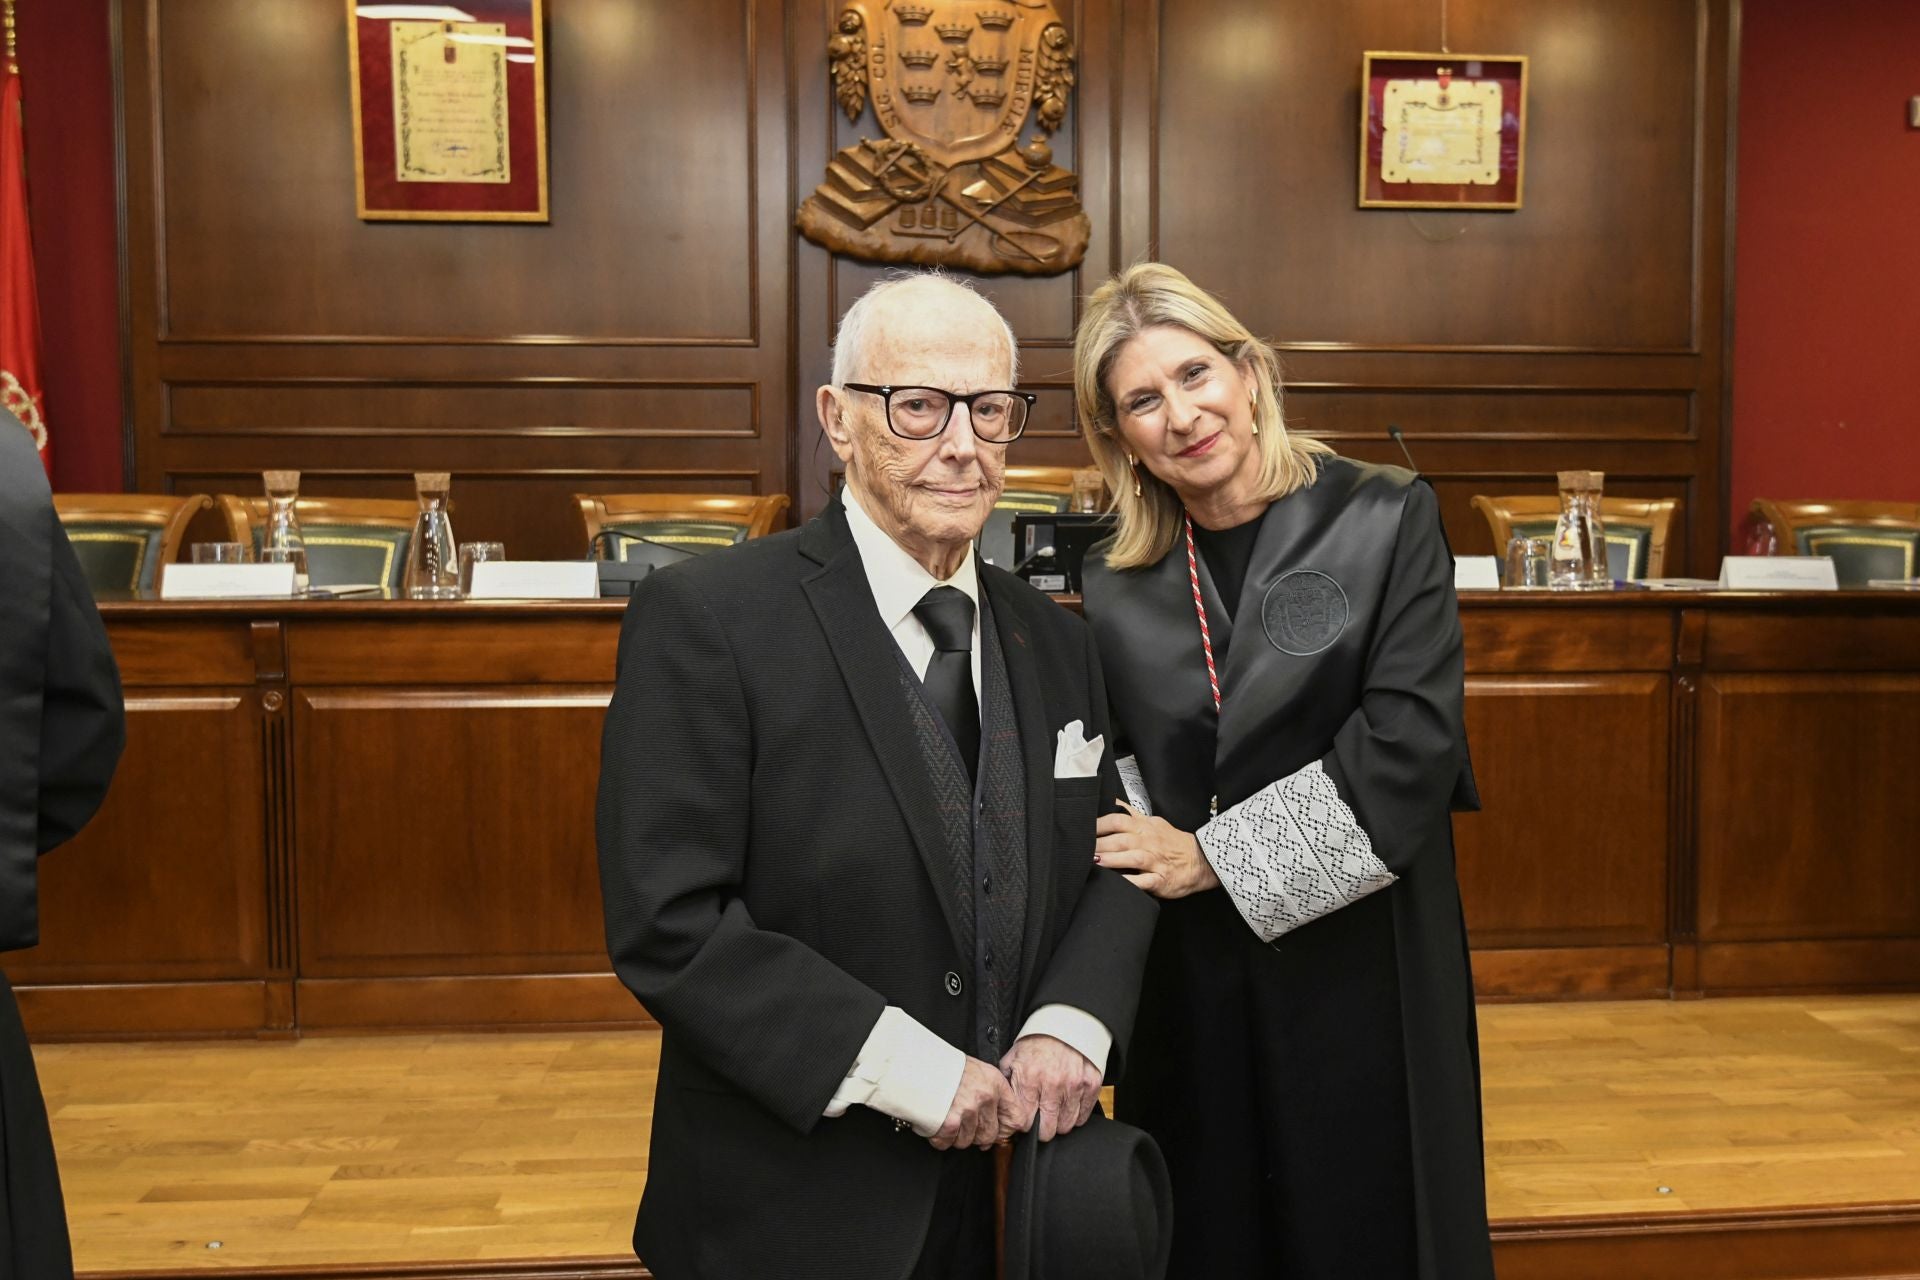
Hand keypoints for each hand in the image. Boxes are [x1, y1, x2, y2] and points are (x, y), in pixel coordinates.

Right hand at [931, 1055, 1026, 1151]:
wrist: (917, 1062)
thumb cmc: (946, 1067)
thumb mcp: (979, 1071)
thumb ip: (994, 1094)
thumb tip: (1002, 1125)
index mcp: (995, 1084)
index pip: (1016, 1118)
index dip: (1006, 1129)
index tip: (999, 1131)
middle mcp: (984, 1098)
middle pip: (990, 1135)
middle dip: (976, 1135)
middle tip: (963, 1123)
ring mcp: (967, 1111)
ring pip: (967, 1141)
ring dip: (956, 1135)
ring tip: (946, 1117)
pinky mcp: (948, 1123)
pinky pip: (947, 1143)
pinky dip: (939, 1138)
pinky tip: (936, 1122)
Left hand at [1000, 1034, 1100, 1142]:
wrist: (1064, 1023)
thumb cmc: (1036, 1043)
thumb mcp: (1013, 1058)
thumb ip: (1006, 1083)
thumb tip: (1000, 1105)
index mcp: (1029, 1079)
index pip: (1025, 1122)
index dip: (1024, 1125)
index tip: (1026, 1120)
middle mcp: (1053, 1085)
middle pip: (1047, 1130)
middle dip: (1041, 1130)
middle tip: (1041, 1121)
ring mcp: (1074, 1085)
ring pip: (1066, 1126)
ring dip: (1059, 1123)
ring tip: (1055, 1113)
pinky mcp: (1091, 1084)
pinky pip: (1083, 1115)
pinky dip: (1076, 1115)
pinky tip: (1068, 1107)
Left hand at [1095, 801, 1220, 899]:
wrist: (1200, 860)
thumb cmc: (1174, 843)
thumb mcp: (1153, 822)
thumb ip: (1130, 815)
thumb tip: (1111, 803)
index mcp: (1145, 827)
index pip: (1118, 820)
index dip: (1099, 824)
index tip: (1083, 830)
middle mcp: (1149, 842)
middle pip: (1120, 839)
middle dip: (1099, 844)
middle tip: (1081, 849)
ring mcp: (1155, 861)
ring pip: (1131, 858)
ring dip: (1111, 860)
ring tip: (1094, 862)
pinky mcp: (1161, 879)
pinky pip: (1144, 881)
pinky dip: (1130, 882)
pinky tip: (1116, 882)